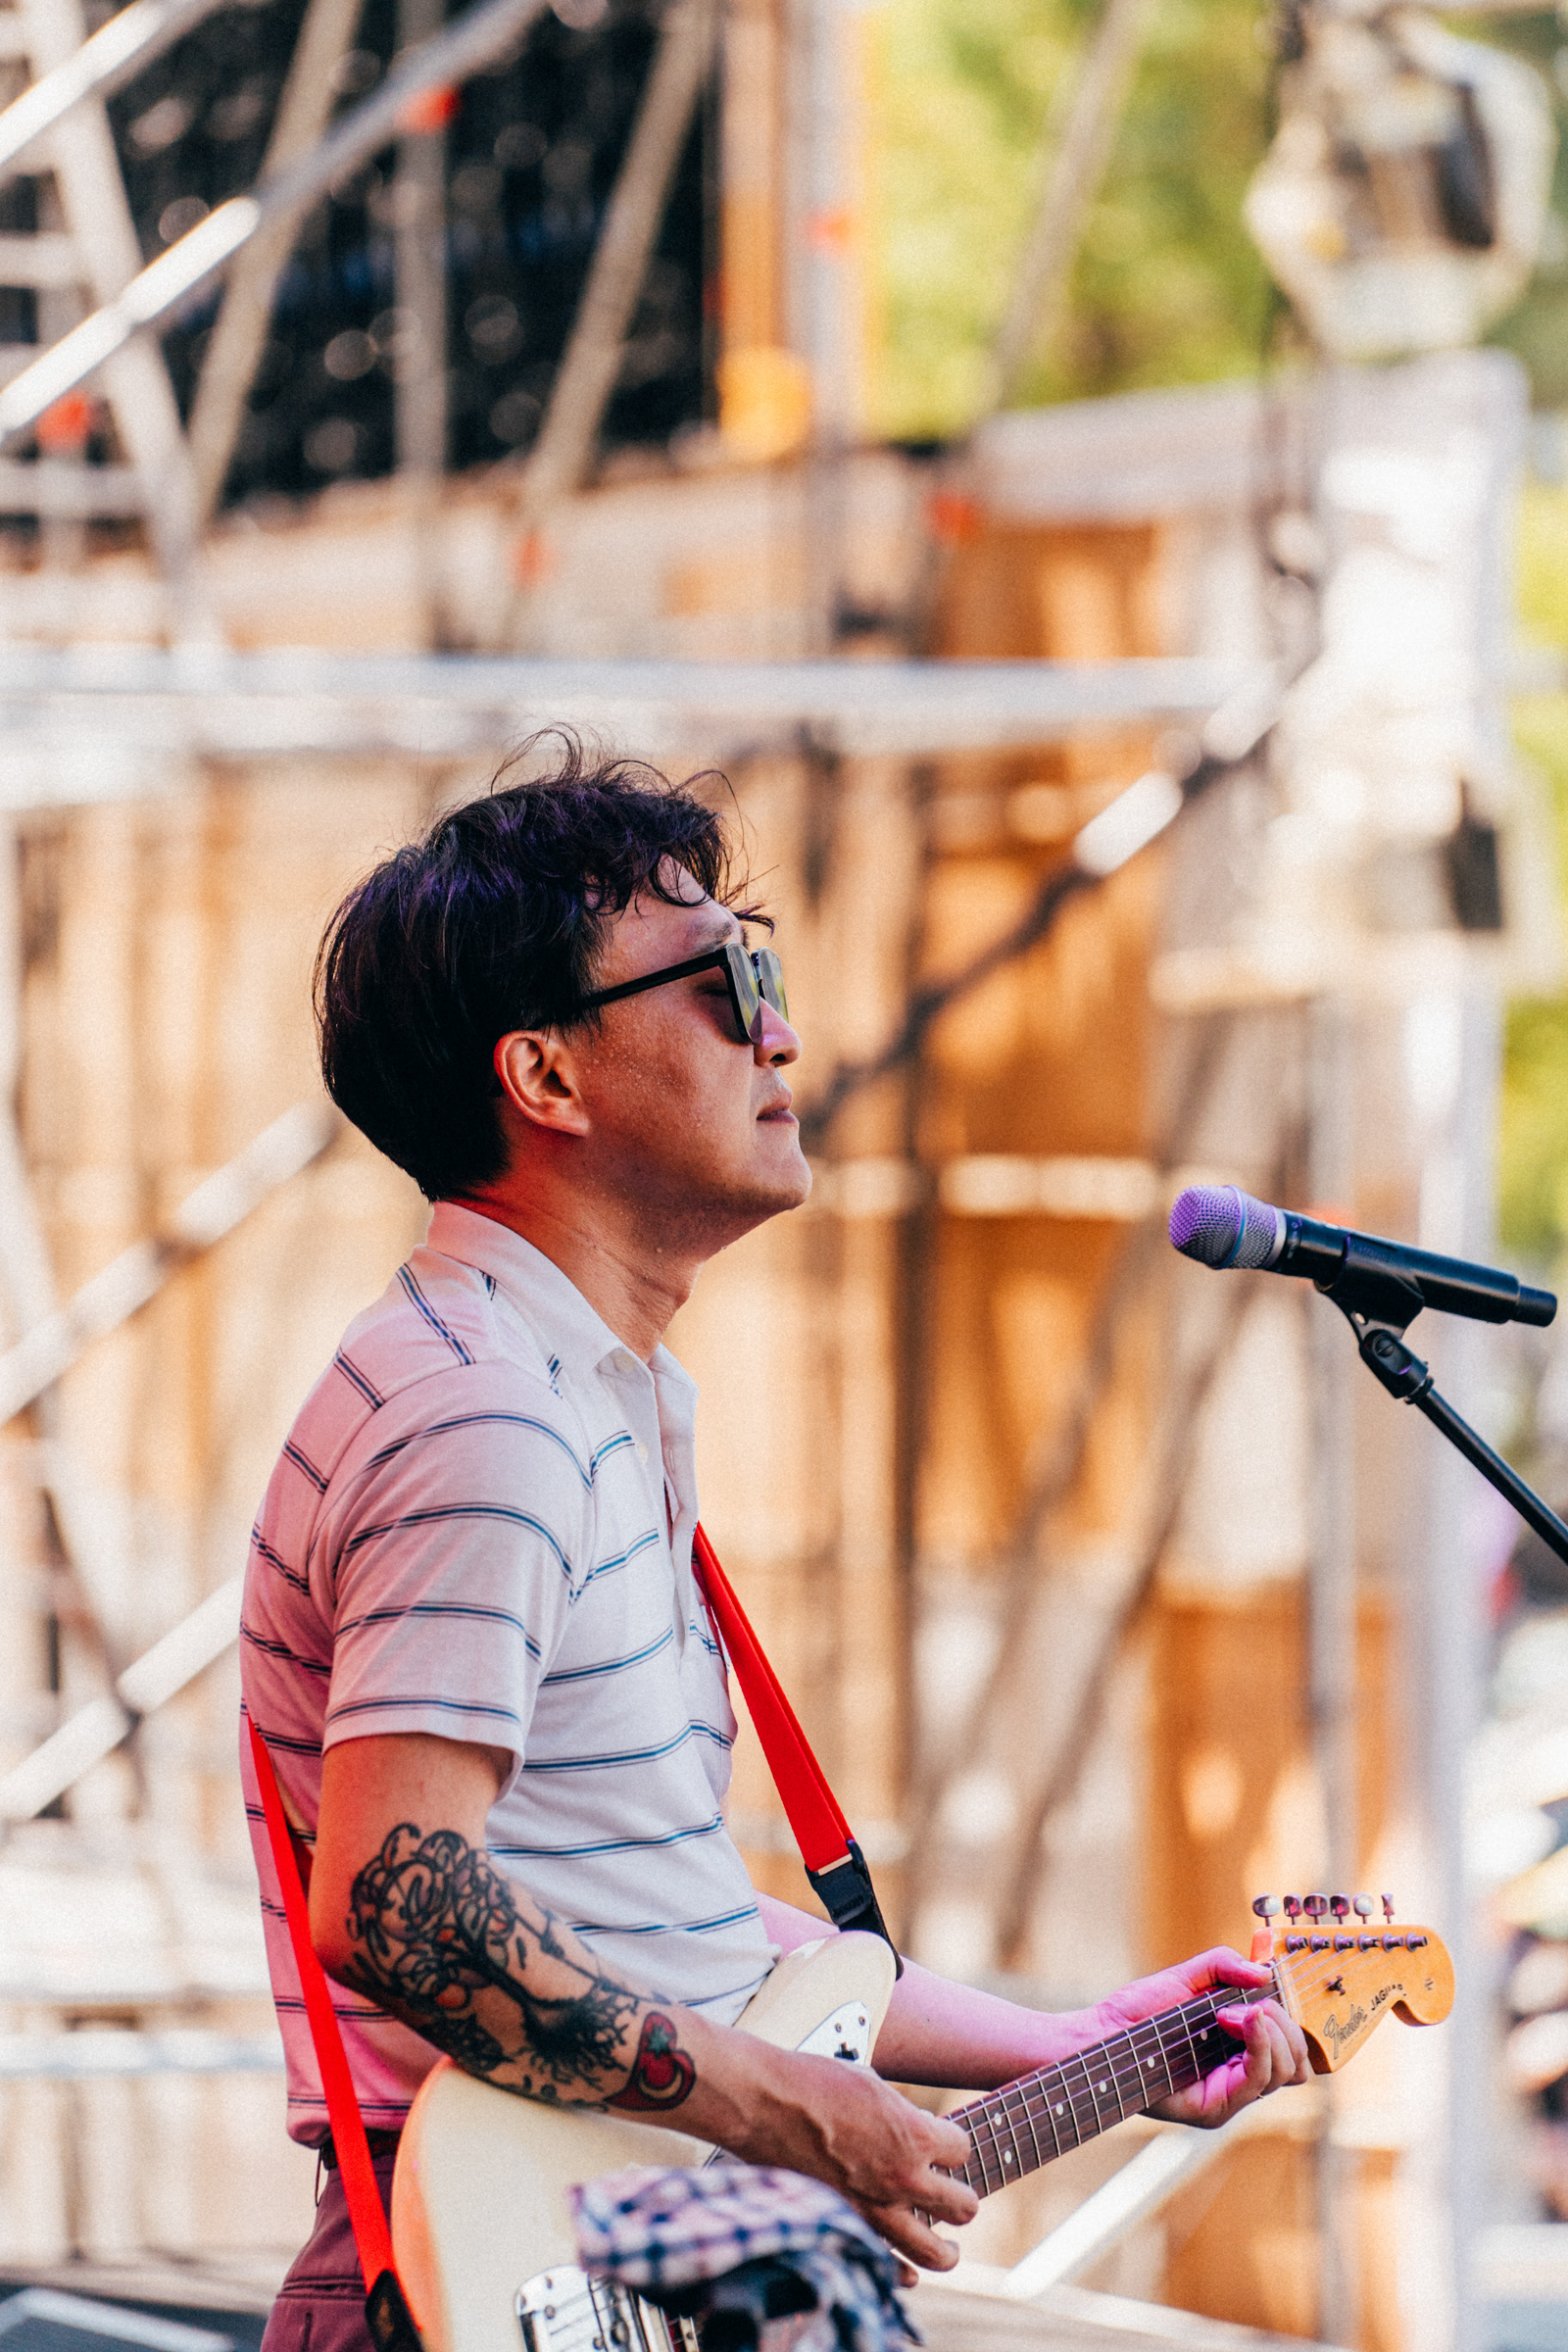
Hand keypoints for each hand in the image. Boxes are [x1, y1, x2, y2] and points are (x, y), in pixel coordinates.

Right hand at [714, 2041, 978, 2271]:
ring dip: (946, 2248)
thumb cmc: (813, 2084)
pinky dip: (901, 2272)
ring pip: (937, 2252)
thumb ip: (901, 2116)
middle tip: (954, 2196)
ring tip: (947, 2246)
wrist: (765, 2106)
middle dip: (962, 2198)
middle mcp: (903, 2179)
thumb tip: (913, 2129)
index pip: (961, 2150)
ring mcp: (876, 2212)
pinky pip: (889, 2269)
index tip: (941, 2143)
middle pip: (964, 2206)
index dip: (952, 2144)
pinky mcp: (847, 2230)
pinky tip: (905, 2269)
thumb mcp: (871, 2084)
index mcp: (914, 2135)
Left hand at [1093, 1946, 1312, 2128]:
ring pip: (1287, 2072)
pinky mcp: (1217, 2108)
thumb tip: (1266, 1972)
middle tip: (1253, 2004)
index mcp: (1240, 2052)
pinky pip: (1258, 2080)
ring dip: (1273, 2032)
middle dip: (1286, 2025)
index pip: (1294, 2049)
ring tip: (1234, 2012)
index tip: (1269, 1990)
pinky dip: (1259, 2045)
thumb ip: (1224, 1966)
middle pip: (1299, 2064)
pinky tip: (1240, 2019)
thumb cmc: (1140, 2011)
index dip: (1292, 2020)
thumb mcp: (1187, 1977)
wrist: (1103, 2035)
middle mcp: (1240, 2078)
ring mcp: (1231, 2096)